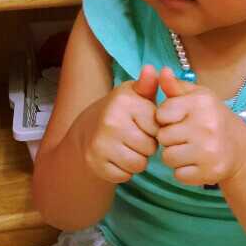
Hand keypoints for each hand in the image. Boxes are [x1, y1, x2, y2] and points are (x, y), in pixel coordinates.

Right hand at [79, 64, 158, 183]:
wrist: (86, 131)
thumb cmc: (121, 112)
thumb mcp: (134, 95)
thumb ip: (148, 85)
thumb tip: (153, 69)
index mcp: (125, 101)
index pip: (159, 127)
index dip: (154, 129)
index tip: (143, 124)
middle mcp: (112, 120)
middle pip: (150, 148)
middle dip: (147, 146)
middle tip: (134, 137)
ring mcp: (101, 143)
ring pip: (139, 165)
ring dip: (137, 160)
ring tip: (127, 148)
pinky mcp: (95, 163)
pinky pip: (124, 176)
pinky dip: (123, 171)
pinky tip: (116, 158)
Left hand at [156, 67, 245, 185]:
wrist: (240, 148)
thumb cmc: (211, 118)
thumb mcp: (197, 97)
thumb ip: (175, 86)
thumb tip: (160, 71)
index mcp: (201, 103)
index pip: (161, 114)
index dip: (166, 119)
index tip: (179, 119)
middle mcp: (207, 125)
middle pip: (162, 137)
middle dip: (169, 138)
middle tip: (186, 136)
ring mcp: (209, 151)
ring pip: (168, 157)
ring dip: (175, 156)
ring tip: (190, 149)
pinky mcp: (210, 172)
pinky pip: (178, 175)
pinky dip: (184, 171)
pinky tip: (196, 163)